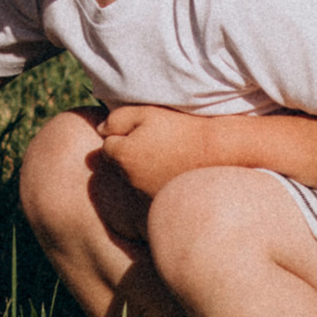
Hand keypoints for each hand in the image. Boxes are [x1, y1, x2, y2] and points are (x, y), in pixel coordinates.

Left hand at [89, 105, 230, 198]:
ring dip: (142, 170)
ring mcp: (144, 194)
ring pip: (133, 179)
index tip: (145, 132)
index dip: (123, 135)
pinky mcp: (159, 203)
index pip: (107, 145)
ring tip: (168, 157)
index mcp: (122, 154)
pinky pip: (148, 191)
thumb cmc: (180, 129)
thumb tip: (101, 130)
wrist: (215, 152)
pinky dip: (155, 183)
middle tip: (156, 143)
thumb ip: (118, 119)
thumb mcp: (146, 113)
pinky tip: (173, 172)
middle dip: (130, 154)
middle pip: (119, 164)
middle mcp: (129, 178)